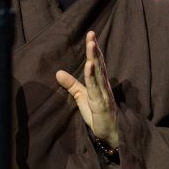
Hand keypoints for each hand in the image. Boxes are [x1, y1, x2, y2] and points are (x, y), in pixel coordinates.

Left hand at [55, 30, 118, 148]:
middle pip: (99, 64)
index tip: (90, 35)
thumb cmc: (98, 116)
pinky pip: (96, 89)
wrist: (110, 135)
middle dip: (94, 49)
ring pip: (98, 73)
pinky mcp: (101, 104)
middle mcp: (104, 86)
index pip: (97, 63)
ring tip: (91, 44)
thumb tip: (58, 72)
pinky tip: (90, 66)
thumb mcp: (82, 98)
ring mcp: (104, 94)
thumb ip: (72, 85)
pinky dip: (92, 77)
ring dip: (94, 58)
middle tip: (91, 34)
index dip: (94, 50)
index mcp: (100, 84)